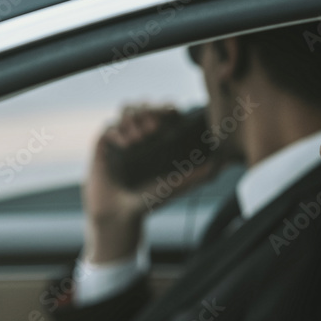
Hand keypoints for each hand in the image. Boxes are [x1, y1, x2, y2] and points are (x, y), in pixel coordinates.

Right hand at [83, 104, 216, 263]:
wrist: (119, 216)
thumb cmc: (147, 202)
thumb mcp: (174, 187)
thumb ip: (195, 177)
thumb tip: (218, 168)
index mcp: (155, 138)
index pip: (162, 110)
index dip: (167, 108)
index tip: (175, 115)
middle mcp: (136, 133)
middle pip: (144, 104)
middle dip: (151, 109)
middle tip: (157, 126)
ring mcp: (118, 137)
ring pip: (126, 109)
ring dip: (135, 117)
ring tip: (141, 138)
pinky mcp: (102, 145)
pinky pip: (110, 126)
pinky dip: (120, 131)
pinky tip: (128, 145)